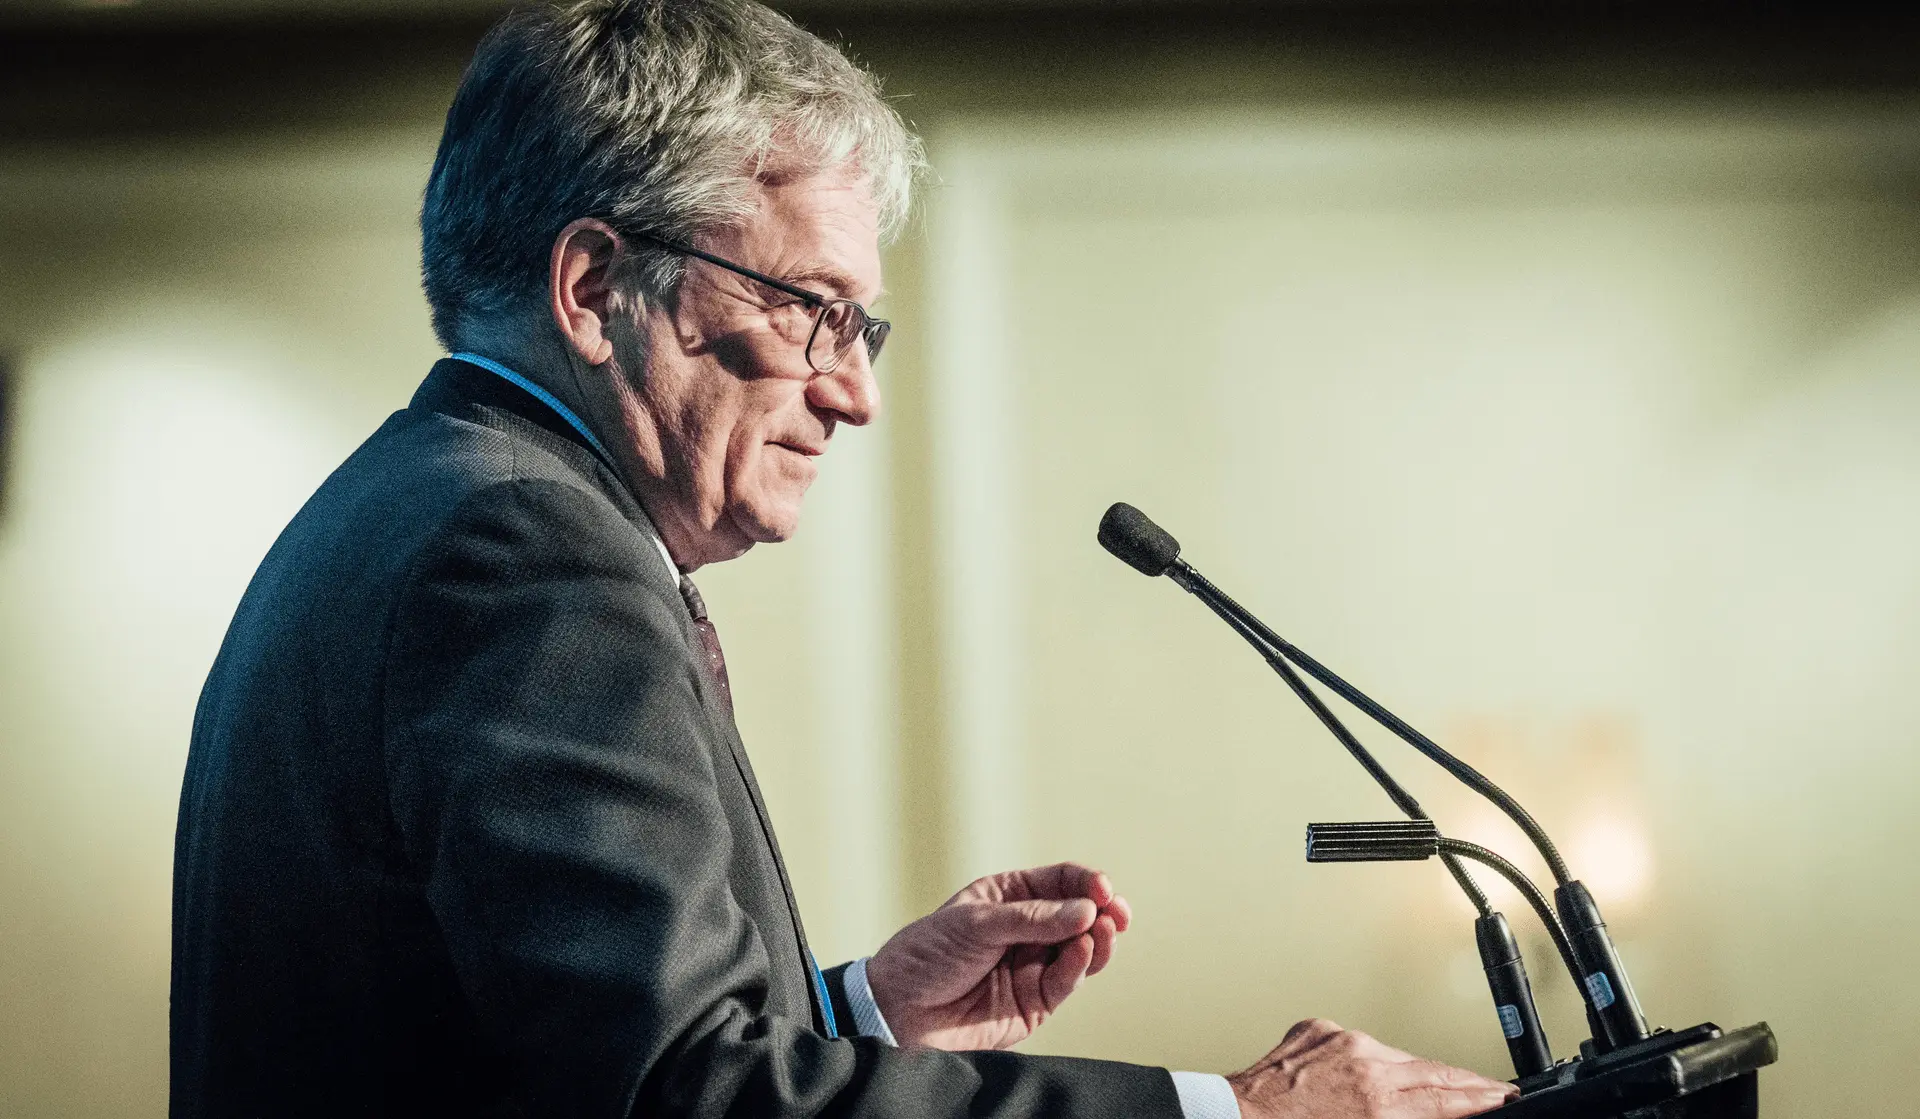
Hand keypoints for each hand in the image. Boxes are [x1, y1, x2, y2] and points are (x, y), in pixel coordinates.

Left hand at [864, 862, 1130, 1050]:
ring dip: (1098, 940)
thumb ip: (1033, 919)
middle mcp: (1027, 930)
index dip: (1086, 883)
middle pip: (1079, 916)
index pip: (1060, 882)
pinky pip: (1067, 981)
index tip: (1102, 889)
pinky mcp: (1035, 1002)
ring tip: (1104, 930)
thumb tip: (1087, 911)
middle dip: (1103, 912)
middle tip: (1117, 912)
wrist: (899, 1010)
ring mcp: (1033, 966)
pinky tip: (1081, 950)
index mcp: (1010, 897)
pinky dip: (1079, 965)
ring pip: (1082, 950)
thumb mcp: (976, 922)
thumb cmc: (926, 955)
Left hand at [1228, 1019, 1516, 1118]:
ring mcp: (1342, 1042)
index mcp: (1379, 1104)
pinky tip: (1364, 1077)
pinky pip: (1357, 1044)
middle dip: (1466, 1082)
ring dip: (1413, 1073)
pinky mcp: (1319, 1030)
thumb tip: (1432, 1115)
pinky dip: (1366, 1060)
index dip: (1483, 1098)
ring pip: (1397, 1055)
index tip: (1504, 1097)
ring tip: (1430, 1089)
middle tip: (1490, 1089)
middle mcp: (1365, 1065)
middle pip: (1434, 1071)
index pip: (1448, 1098)